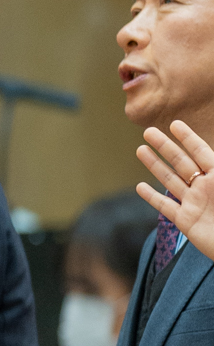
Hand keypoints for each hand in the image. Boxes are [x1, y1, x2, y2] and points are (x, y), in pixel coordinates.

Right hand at [139, 119, 213, 256]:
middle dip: (165, 146)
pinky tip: (140, 187)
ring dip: (155, 165)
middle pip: (181, 162)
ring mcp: (194, 204)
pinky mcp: (186, 222)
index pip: (201, 152)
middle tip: (149, 131)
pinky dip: (151, 197)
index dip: (188, 138)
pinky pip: (165, 207)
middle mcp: (205, 188)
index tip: (174, 124)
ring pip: (170, 180)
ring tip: (140, 150)